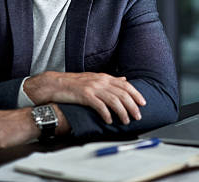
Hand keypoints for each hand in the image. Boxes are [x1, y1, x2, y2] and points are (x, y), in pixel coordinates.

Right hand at [24, 72, 145, 124]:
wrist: (55, 84)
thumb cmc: (75, 83)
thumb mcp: (95, 78)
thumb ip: (110, 80)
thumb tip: (124, 79)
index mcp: (104, 77)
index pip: (125, 84)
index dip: (136, 94)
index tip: (143, 103)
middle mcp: (100, 81)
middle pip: (122, 93)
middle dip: (132, 106)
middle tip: (137, 116)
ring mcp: (92, 87)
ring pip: (113, 100)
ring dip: (122, 112)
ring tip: (126, 121)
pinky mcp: (84, 95)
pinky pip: (99, 105)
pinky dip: (106, 114)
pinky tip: (109, 120)